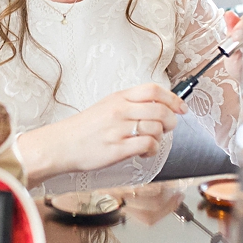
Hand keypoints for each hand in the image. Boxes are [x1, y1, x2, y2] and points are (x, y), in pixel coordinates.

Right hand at [15, 83, 184, 185]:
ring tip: (151, 142)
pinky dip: (152, 149)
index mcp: (118, 98)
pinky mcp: (118, 148)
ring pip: (156, 128)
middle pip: (160, 110)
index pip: (153, 90)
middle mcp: (120, 111)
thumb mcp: (106, 106)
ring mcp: (119, 129)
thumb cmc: (83, 129)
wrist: (61, 145)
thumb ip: (130, 104)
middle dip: (172, 121)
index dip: (173, 98)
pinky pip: (147, 145)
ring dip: (160, 137)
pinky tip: (145, 152)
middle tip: (169, 127)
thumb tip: (157, 106)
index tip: (181, 107)